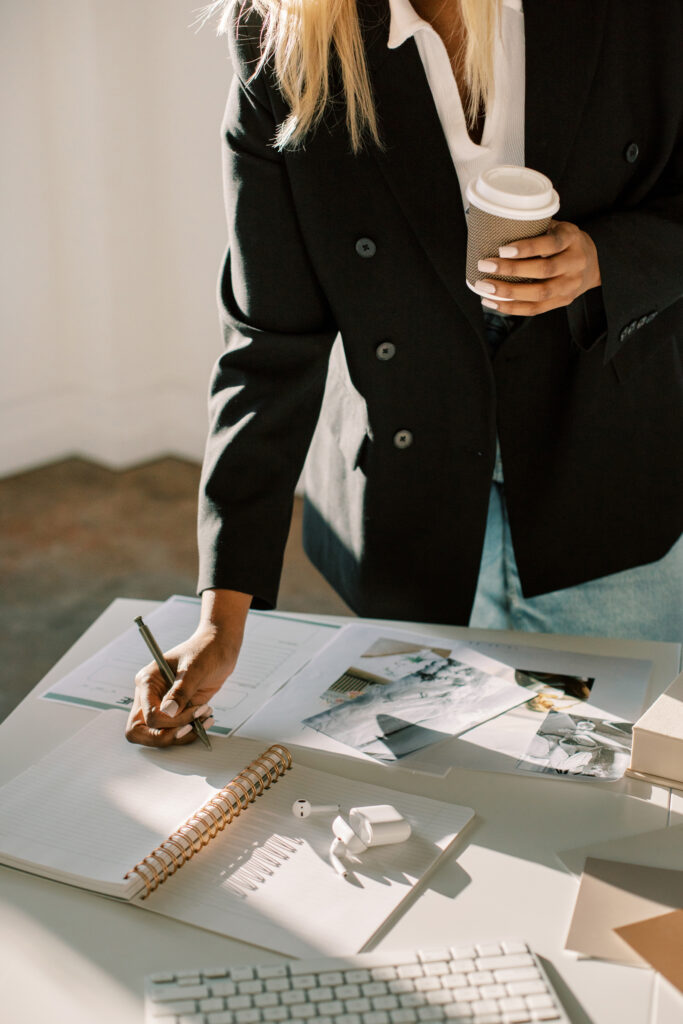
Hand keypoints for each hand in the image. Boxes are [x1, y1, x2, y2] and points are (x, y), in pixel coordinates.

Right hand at [125, 589, 250, 747]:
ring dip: (181, 734)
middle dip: (164, 736)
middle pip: (139, 731)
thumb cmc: (206, 650)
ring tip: (204, 716)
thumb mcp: (195, 669)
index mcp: (147, 681)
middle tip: (189, 729)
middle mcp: (149, 695)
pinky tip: (206, 718)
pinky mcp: (176, 710)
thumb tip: (167, 713)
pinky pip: (174, 731)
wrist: (220, 645)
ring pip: (157, 735)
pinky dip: (189, 732)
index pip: (149, 715)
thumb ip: (180, 692)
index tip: (195, 711)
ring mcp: (161, 704)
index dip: (171, 721)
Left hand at [474, 220, 600, 315]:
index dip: (527, 248)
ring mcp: (570, 286)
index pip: (551, 244)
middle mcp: (575, 263)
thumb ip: (535, 229)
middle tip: (485, 266)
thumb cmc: (564, 242)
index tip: (502, 249)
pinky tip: (492, 302)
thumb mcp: (556, 228)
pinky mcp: (562, 302)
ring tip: (484, 287)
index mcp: (572, 239)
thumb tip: (494, 228)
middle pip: (544, 271)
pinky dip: (511, 308)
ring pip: (539, 294)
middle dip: (511, 270)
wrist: (593, 264)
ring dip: (508, 292)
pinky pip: (535, 309)